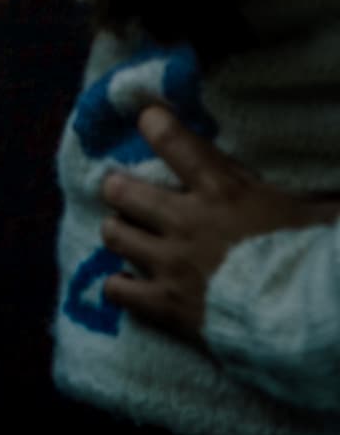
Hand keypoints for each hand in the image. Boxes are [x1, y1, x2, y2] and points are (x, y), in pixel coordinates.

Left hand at [101, 104, 339, 338]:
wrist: (299, 319)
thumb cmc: (310, 258)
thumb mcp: (314, 210)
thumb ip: (311, 195)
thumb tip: (331, 183)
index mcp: (222, 191)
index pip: (174, 141)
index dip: (154, 123)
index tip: (146, 116)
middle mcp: (186, 221)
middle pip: (125, 192)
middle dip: (117, 187)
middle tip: (116, 187)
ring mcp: (170, 263)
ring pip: (115, 235)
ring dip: (116, 231)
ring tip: (119, 232)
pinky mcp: (165, 304)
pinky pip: (119, 291)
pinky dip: (117, 286)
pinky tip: (122, 284)